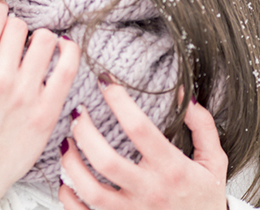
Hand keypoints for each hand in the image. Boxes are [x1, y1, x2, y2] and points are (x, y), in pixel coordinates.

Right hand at [0, 0, 80, 209]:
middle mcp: (0, 78)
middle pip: (19, 25)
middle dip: (13, 31)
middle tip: (8, 46)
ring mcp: (27, 94)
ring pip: (46, 39)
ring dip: (38, 40)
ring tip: (30, 53)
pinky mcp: (48, 110)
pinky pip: (68, 66)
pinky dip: (69, 50)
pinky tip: (61, 49)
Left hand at [59, 80, 227, 209]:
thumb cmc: (204, 198)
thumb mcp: (213, 161)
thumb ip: (202, 127)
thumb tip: (185, 95)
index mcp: (172, 169)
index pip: (139, 129)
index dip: (118, 100)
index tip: (105, 81)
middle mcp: (150, 191)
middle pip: (106, 161)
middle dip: (84, 132)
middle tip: (76, 113)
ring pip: (90, 190)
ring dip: (71, 163)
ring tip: (66, 142)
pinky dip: (68, 196)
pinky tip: (65, 179)